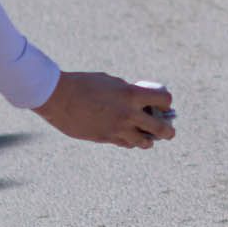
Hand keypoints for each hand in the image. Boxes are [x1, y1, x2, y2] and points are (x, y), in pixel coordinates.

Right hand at [35, 72, 175, 148]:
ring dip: (148, 140)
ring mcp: (117, 129)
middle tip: (169, 132)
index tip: (163, 105)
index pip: (164, 100)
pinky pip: (125, 144)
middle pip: (160, 128)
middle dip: (167, 131)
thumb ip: (127, 91)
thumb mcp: (110, 82)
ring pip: (144, 142)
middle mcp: (128, 114)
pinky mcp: (105, 138)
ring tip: (148, 138)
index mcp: (131, 95)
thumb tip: (137, 101)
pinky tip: (129, 139)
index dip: (166, 102)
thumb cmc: (83, 84)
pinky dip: (130, 142)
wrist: (58, 97)